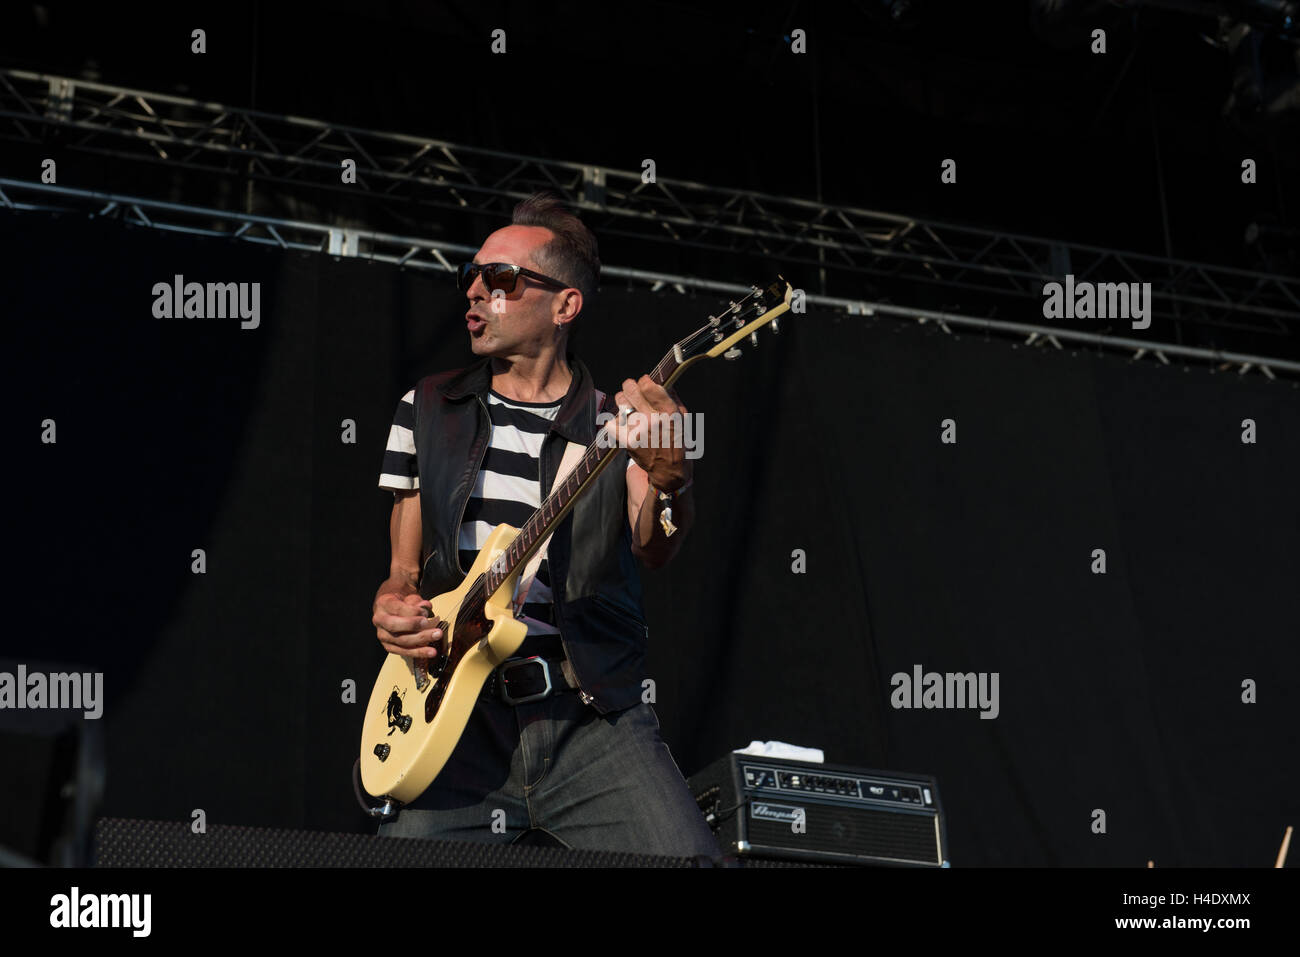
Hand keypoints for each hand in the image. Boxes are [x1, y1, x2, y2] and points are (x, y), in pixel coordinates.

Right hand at [372, 591, 442, 658]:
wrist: (392, 609)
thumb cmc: (402, 602)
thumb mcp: (409, 596)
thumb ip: (417, 602)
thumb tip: (426, 607)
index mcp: (383, 604)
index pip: (396, 608)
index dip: (412, 612)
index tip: (426, 613)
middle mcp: (380, 620)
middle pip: (394, 625)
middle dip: (414, 626)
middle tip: (429, 623)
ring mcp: (383, 635)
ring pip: (400, 641)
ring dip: (420, 640)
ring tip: (436, 637)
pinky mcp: (388, 646)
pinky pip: (403, 651)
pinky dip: (418, 652)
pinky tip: (429, 651)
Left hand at [602, 375, 692, 491]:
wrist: (668, 469)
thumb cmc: (676, 440)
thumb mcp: (682, 417)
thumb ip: (671, 397)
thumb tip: (657, 380)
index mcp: (668, 411)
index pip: (647, 385)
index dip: (644, 380)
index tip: (644, 382)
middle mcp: (652, 419)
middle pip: (630, 389)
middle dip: (630, 386)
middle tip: (632, 390)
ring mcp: (638, 430)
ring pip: (619, 402)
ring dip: (623, 402)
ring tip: (629, 408)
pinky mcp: (626, 441)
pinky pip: (610, 423)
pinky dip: (615, 422)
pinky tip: (624, 424)